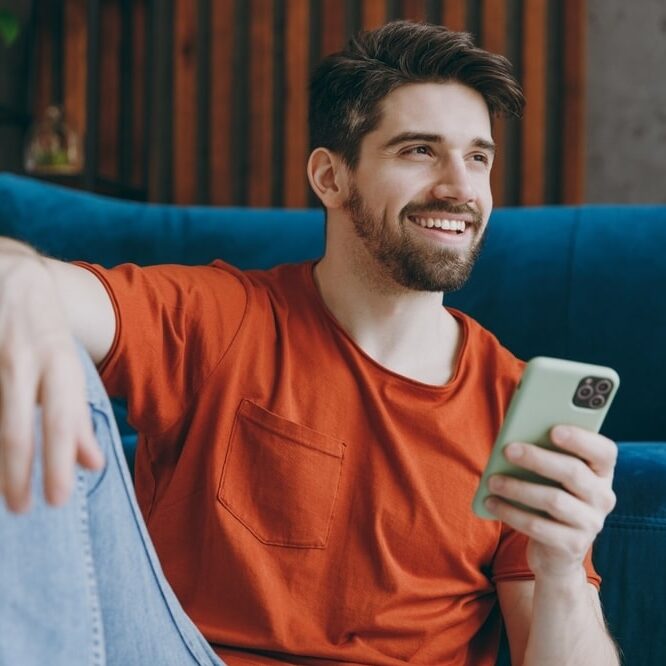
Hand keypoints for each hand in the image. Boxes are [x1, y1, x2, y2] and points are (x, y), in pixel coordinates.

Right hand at [0, 254, 103, 512]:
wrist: (11, 274)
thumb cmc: (44, 333)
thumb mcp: (68, 369)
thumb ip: (78, 417)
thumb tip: (93, 464)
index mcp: (58, 362)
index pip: (61, 420)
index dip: (58, 462)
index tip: (57, 501)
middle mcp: (24, 358)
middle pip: (18, 426)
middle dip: (18, 473)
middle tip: (23, 509)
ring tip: (5, 493)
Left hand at [484, 425, 616, 578]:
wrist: (556, 550)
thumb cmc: (550, 495)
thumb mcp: (552, 476)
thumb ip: (544, 455)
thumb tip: (514, 440)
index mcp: (601, 472)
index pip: (604, 451)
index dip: (581, 439)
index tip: (553, 429)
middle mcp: (603, 497)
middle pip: (573, 472)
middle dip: (538, 459)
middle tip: (508, 450)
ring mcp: (590, 523)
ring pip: (554, 500)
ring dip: (518, 488)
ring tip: (492, 480)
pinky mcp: (571, 545)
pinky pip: (538, 526)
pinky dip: (511, 512)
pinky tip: (491, 502)